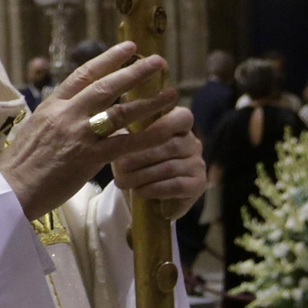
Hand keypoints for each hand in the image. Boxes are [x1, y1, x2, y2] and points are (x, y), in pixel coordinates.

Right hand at [0, 41, 178, 221]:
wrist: (11, 188)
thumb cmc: (20, 163)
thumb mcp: (35, 127)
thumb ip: (57, 116)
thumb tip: (73, 108)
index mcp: (52, 105)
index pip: (83, 74)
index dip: (108, 59)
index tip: (128, 48)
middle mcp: (66, 114)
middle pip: (106, 86)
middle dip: (135, 71)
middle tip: (158, 61)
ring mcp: (78, 135)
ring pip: (120, 112)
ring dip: (149, 101)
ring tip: (171, 93)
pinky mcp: (89, 158)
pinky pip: (126, 144)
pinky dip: (149, 137)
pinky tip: (167, 132)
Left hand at [112, 102, 205, 218]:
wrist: (142, 190)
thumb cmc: (133, 159)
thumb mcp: (127, 141)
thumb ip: (125, 130)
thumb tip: (108, 122)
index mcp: (178, 125)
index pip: (181, 117)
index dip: (164, 123)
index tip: (140, 133)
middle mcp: (192, 142)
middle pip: (169, 146)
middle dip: (141, 157)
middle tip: (120, 167)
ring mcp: (198, 163)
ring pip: (170, 167)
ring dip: (143, 176)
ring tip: (122, 181)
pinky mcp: (198, 184)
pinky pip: (176, 185)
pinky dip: (154, 189)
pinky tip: (139, 191)